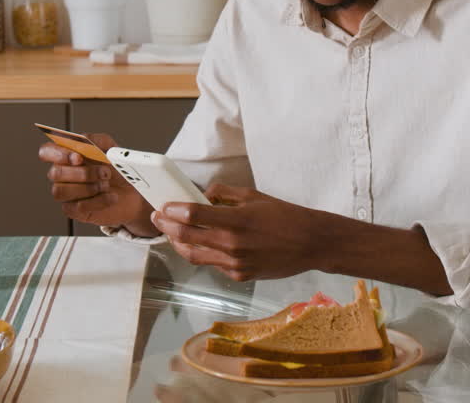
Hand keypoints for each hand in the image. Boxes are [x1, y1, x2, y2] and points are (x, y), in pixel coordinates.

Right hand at [40, 133, 154, 234]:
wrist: (132, 193)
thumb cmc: (117, 170)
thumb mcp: (111, 148)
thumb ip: (97, 140)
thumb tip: (83, 139)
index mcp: (67, 156)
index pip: (46, 151)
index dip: (57, 154)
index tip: (78, 157)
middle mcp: (63, 175)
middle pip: (55, 173)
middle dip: (83, 173)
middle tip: (105, 172)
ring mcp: (67, 194)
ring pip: (60, 191)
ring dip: (88, 187)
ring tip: (106, 185)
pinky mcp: (74, 211)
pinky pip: (77, 207)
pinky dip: (98, 201)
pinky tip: (110, 197)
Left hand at [150, 184, 322, 280]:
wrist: (311, 244)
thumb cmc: (285, 216)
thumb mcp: (254, 195)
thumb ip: (224, 193)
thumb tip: (203, 194)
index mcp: (237, 220)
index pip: (194, 215)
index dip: (173, 210)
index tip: (163, 206)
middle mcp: (233, 244)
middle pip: (187, 237)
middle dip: (167, 226)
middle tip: (158, 217)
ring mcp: (235, 264)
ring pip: (194, 256)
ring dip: (179, 243)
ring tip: (171, 233)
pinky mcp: (240, 276)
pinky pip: (213, 264)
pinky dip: (203, 253)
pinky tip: (200, 244)